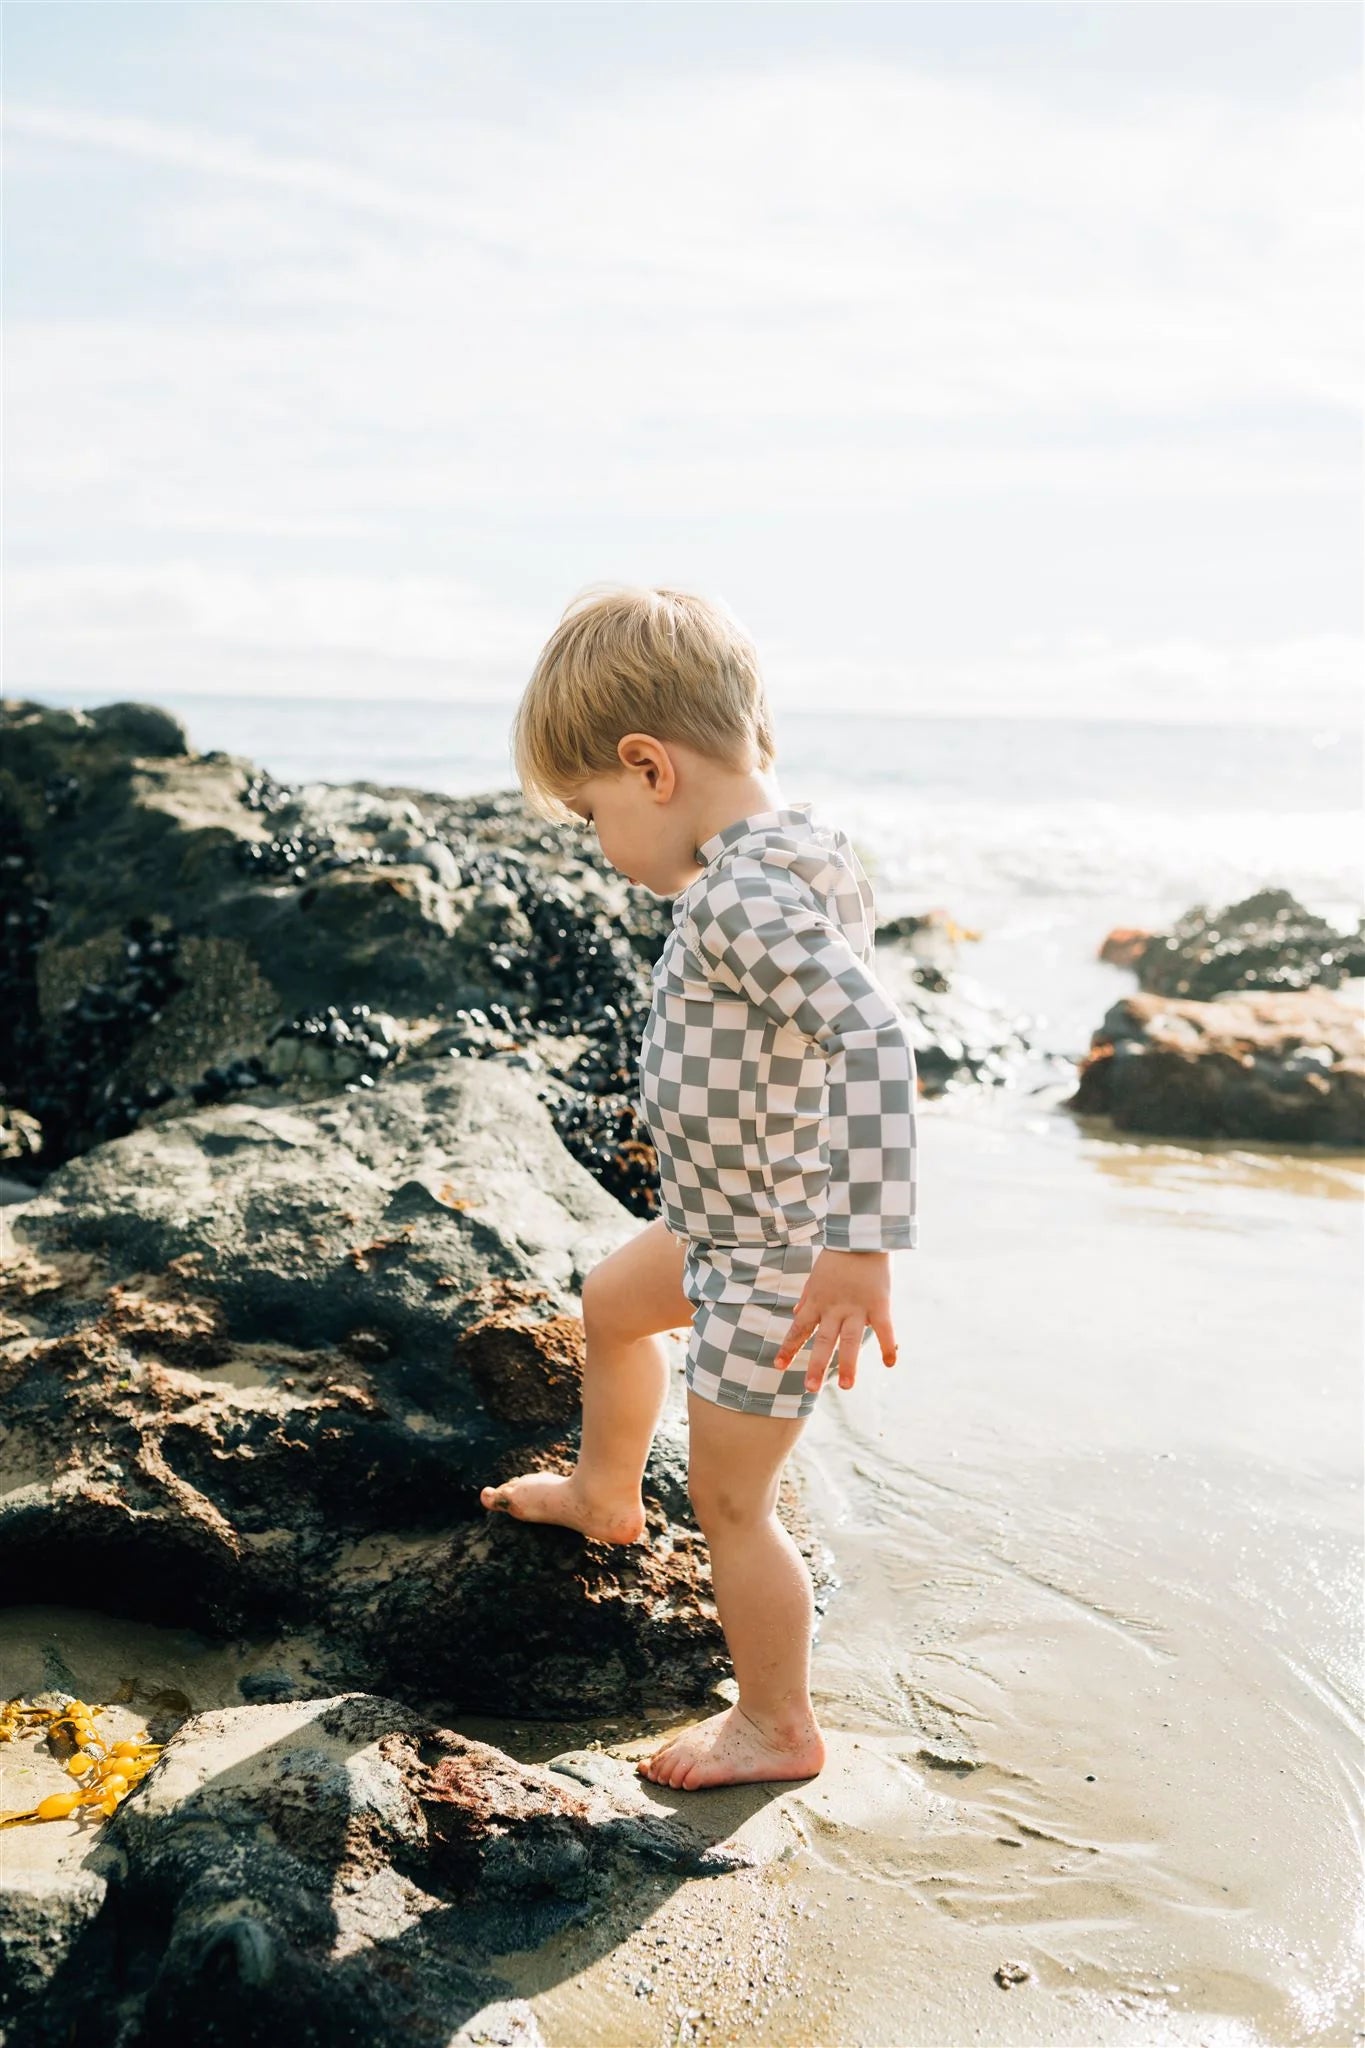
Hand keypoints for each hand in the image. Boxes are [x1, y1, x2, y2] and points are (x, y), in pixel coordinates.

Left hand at [773, 1248, 898, 1394]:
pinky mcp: (879, 1303)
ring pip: (851, 1339)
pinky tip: (889, 1364)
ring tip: (847, 1386)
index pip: (799, 1329)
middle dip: (817, 1365)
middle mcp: (834, 1308)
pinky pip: (884, 1328)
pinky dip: (887, 1345)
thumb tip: (796, 1313)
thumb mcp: (816, 1277)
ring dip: (849, 1364)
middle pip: (824, 1340)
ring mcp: (857, 1307)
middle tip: (810, 1388)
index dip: (789, 1348)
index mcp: (817, 1301)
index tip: (778, 1367)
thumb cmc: (837, 1256)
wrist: (861, 1236)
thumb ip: (807, 1298)